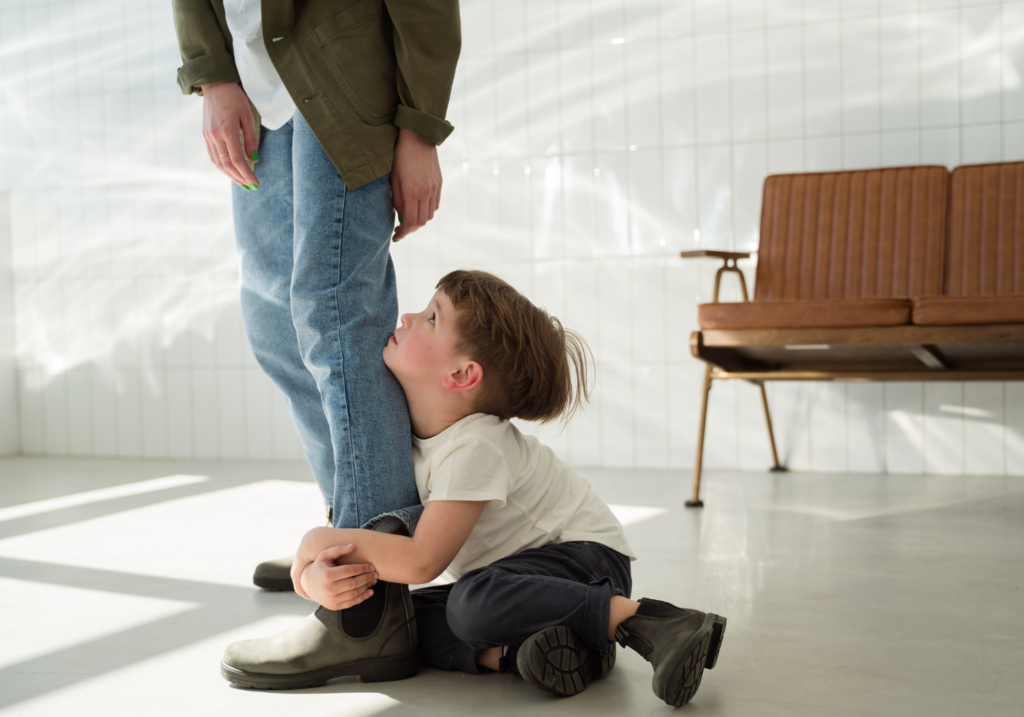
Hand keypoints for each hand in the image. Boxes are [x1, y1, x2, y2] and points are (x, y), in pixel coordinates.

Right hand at [200, 82, 259, 188]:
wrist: (215, 84)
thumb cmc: (235, 98)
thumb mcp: (248, 116)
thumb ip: (250, 139)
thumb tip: (254, 159)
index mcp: (227, 131)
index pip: (238, 160)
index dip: (247, 174)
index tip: (256, 183)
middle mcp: (214, 136)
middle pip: (227, 165)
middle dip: (240, 178)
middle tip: (250, 187)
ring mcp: (207, 136)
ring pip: (218, 163)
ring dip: (230, 175)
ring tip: (242, 183)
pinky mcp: (205, 135)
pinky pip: (212, 156)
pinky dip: (222, 166)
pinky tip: (231, 171)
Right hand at [294, 544, 378, 609]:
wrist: (307, 584)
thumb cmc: (319, 566)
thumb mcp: (325, 555)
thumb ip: (338, 549)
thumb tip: (353, 546)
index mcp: (327, 575)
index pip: (350, 571)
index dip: (363, 568)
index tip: (371, 566)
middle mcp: (328, 589)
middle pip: (354, 583)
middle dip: (367, 577)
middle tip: (376, 573)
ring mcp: (331, 600)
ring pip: (354, 593)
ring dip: (367, 587)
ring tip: (374, 580)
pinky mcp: (334, 607)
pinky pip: (352, 603)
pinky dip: (363, 598)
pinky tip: (370, 591)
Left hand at [390, 127, 441, 241]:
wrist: (418, 136)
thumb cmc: (399, 155)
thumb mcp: (393, 178)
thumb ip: (397, 199)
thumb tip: (401, 215)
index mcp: (412, 192)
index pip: (410, 222)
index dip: (403, 232)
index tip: (396, 235)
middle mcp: (426, 192)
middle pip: (422, 222)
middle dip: (411, 229)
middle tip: (401, 228)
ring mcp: (435, 188)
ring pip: (430, 214)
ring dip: (420, 220)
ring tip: (409, 217)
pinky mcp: (439, 183)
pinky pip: (435, 204)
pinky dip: (428, 210)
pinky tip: (419, 206)